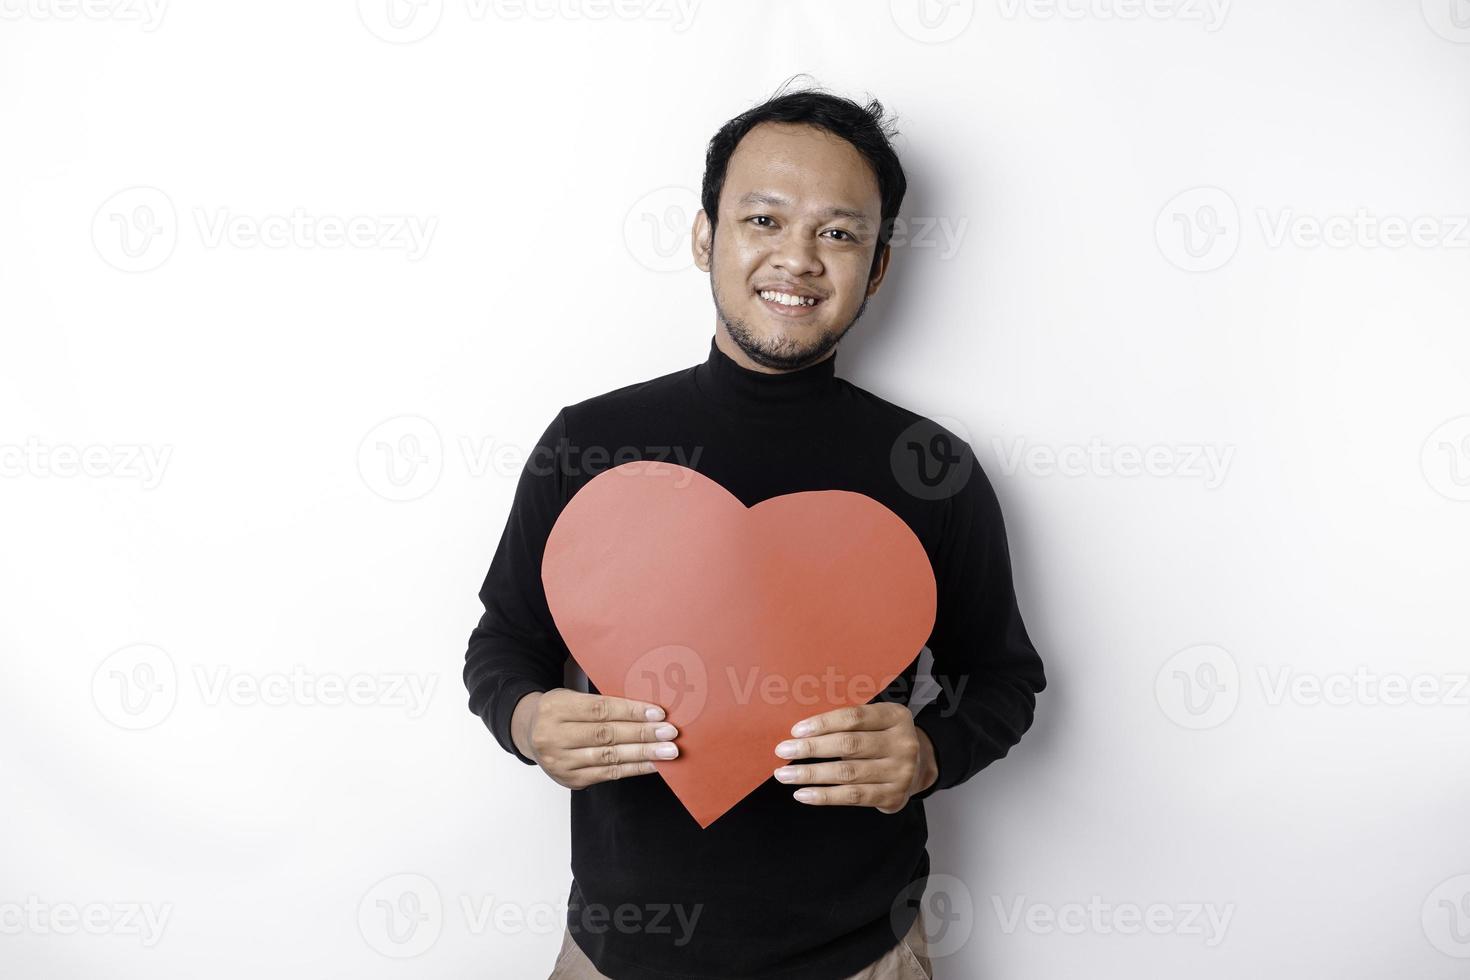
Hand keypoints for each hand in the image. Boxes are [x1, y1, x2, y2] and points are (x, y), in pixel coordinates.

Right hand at [512, 688, 678, 789]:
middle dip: (642, 734)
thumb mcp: (571, 697)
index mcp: (556, 708)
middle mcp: (554, 736)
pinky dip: (633, 769)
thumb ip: (602, 704)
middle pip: (606, 735)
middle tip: (670, 733)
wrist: (529, 733)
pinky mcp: (570, 780)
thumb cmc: (559, 711)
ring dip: (643, 754)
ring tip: (668, 751)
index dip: (631, 712)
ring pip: (609, 757)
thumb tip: (647, 711)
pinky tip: (652, 764)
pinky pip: (607, 774)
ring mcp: (560, 761)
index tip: (658, 714)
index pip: (600, 709)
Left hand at [772, 703, 937, 812]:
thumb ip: (848, 722)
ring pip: (847, 773)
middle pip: (848, 745)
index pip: (853, 717)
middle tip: (783, 750)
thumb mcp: (876, 722)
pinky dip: (825, 796)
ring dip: (811, 774)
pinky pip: (853, 796)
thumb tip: (801, 731)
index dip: (822, 723)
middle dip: (811, 748)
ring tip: (785, 774)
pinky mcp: (893, 796)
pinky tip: (803, 794)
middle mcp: (902, 743)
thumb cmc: (883, 740)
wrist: (918, 768)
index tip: (796, 730)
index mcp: (895, 716)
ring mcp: (900, 772)